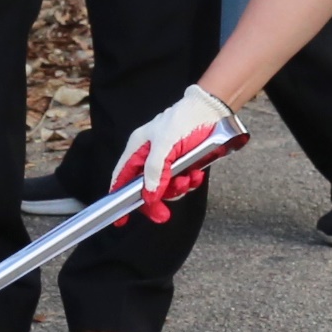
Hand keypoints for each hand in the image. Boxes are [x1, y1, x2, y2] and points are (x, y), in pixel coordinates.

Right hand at [112, 85, 230, 222]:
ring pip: (165, 188)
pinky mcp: (183, 164)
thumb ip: (155, 169)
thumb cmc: (185, 120)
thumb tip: (148, 195)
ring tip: (188, 179)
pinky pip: (182, 182)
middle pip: (144, 188)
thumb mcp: (166, 144)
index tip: (120, 220)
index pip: (122, 177)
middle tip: (163, 215)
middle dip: (155, 200)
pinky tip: (196, 174)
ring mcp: (167, 161)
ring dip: (177, 188)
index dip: (119, 198)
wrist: (213, 111)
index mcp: (138, 148)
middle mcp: (150, 156)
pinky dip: (190, 182)